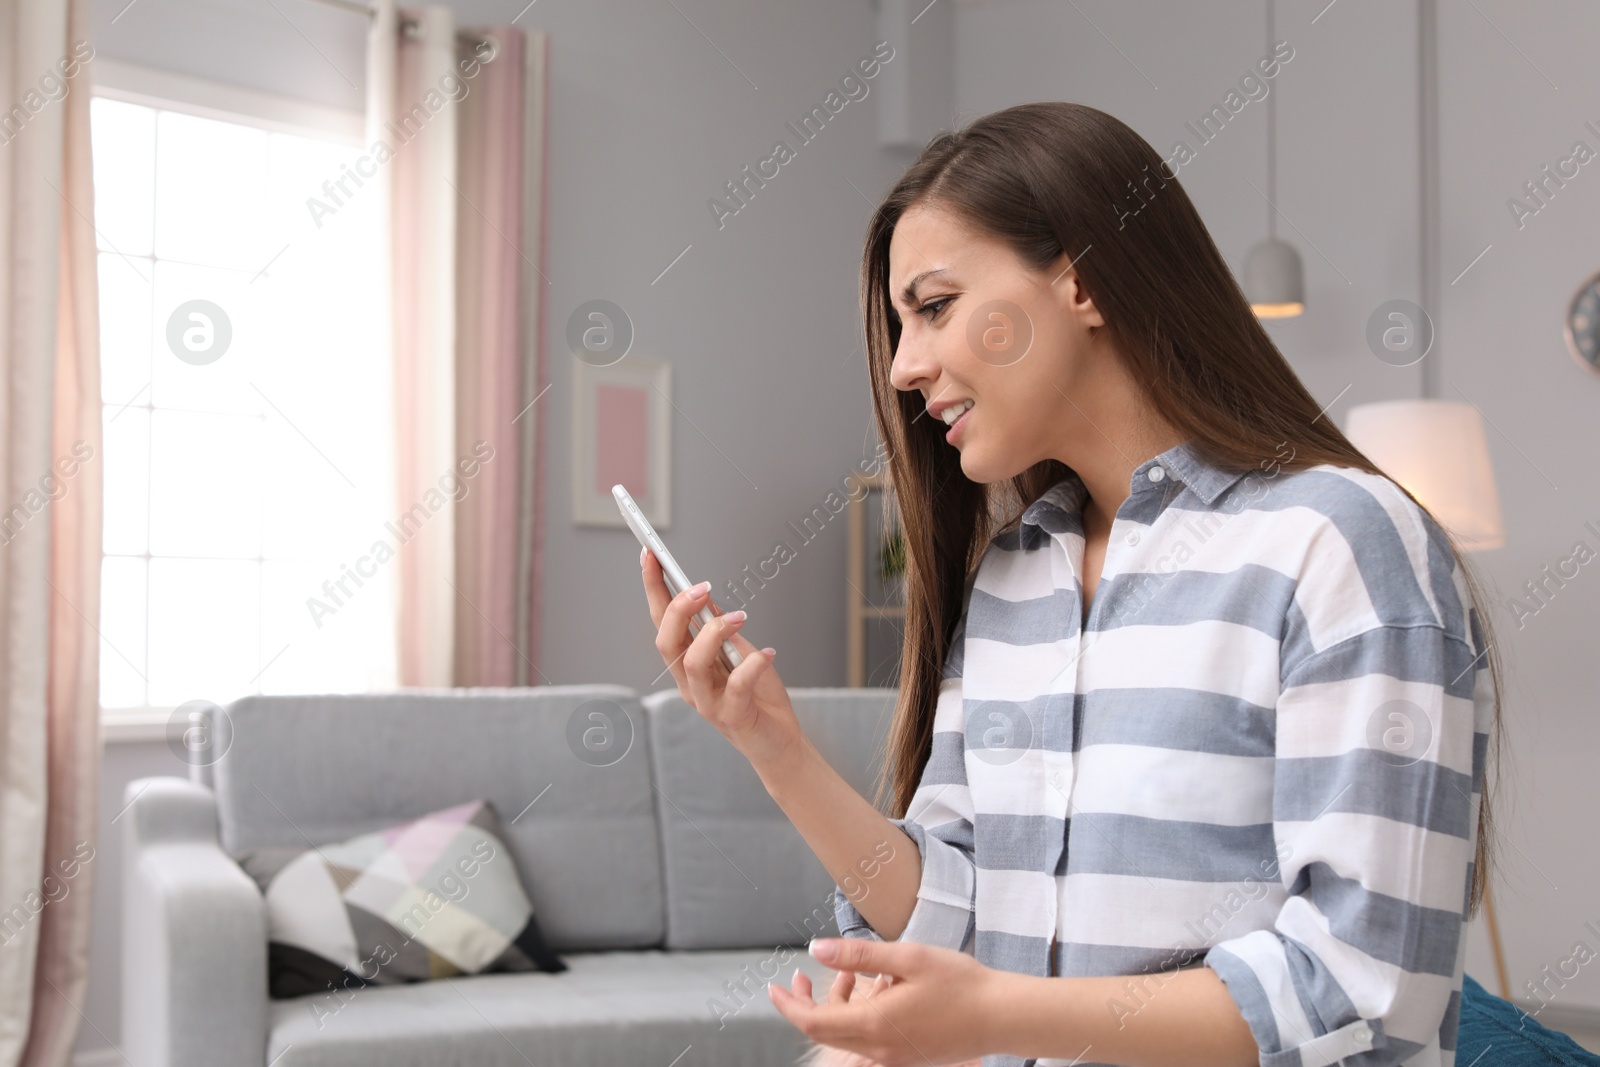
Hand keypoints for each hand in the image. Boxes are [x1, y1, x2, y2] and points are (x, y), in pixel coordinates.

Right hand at [641, 547, 802, 768]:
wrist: (780, 744)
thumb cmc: (758, 698)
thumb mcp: (740, 653)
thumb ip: (721, 631)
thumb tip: (707, 597)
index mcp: (687, 664)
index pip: (662, 622)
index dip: (653, 588)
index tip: (650, 553)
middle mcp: (689, 683)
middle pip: (667, 641)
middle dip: (679, 608)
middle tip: (704, 586)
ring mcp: (708, 702)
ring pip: (693, 663)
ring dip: (715, 632)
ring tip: (742, 616)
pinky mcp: (733, 718)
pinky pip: (736, 687)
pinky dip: (752, 665)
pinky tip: (769, 653)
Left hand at [768, 939, 999, 1066]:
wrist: (1001, 1017)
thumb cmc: (960, 983)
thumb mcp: (907, 957)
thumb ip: (858, 954)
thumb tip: (816, 948)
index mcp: (873, 1024)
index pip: (811, 1022)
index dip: (788, 1005)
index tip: (773, 986)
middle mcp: (878, 1048)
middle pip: (823, 1033)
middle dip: (802, 1006)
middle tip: (795, 979)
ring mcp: (892, 1057)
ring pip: (845, 1036)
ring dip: (831, 1009)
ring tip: (837, 976)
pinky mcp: (906, 1056)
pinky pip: (866, 1040)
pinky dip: (855, 1017)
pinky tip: (871, 990)